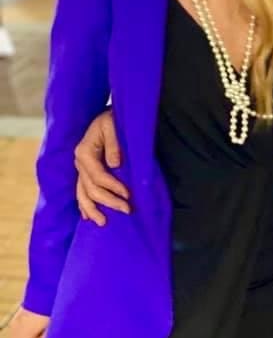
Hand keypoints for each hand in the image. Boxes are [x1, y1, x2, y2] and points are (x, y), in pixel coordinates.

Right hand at [74, 110, 130, 225]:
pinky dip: (83, 205)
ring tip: (103, 223)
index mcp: (84, 152)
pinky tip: (87, 216)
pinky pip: (81, 191)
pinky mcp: (84, 171)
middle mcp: (79, 162)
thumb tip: (115, 164)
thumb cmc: (113, 118)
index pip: (98, 176)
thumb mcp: (113, 125)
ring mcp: (80, 168)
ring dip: (93, 209)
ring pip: (82, 194)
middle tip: (127, 210)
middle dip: (108, 201)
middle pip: (91, 189)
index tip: (128, 195)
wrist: (108, 115)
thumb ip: (113, 143)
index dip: (112, 187)